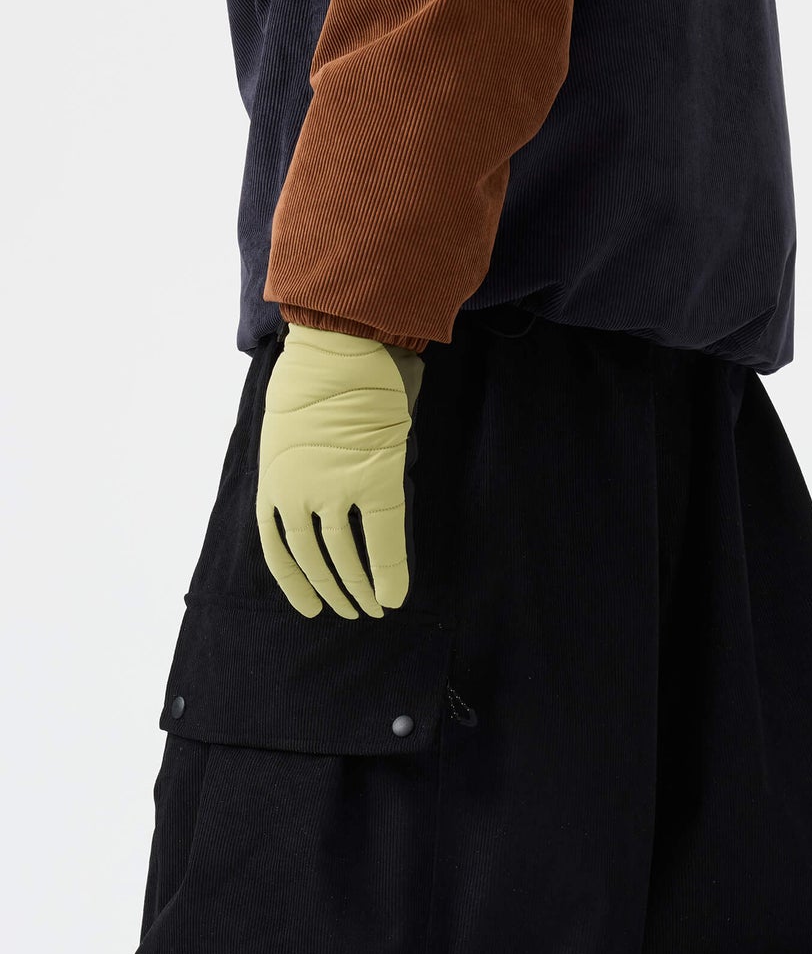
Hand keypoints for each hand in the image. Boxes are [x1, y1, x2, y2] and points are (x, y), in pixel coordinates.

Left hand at [255, 323, 423, 618]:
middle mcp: (296, 492)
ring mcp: (333, 488)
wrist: (340, 342)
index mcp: (273, 481)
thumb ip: (304, 472)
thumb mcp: (291, 431)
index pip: (278, 548)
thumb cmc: (320, 377)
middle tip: (352, 612)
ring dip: (360, 588)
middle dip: (333, 591)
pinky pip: (384, 538)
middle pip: (313, 559)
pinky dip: (391, 571)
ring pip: (346, 556)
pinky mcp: (374, 480)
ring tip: (374, 608)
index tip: (311, 609)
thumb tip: (328, 502)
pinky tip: (396, 596)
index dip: (295, 584)